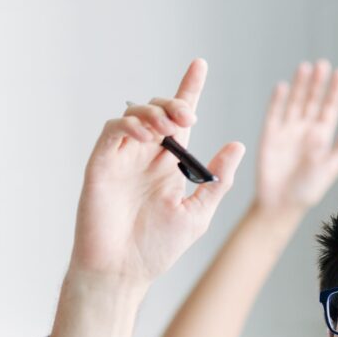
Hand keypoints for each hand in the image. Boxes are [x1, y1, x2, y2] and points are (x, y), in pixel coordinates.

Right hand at [66, 58, 245, 290]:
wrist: (122, 271)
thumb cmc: (156, 249)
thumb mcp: (198, 214)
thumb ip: (216, 180)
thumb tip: (236, 145)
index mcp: (170, 166)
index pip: (181, 120)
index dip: (189, 90)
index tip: (200, 65)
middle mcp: (146, 157)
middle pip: (159, 111)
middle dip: (174, 102)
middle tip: (188, 114)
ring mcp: (122, 159)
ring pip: (134, 114)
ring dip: (154, 112)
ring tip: (168, 126)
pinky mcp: (101, 164)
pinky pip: (112, 130)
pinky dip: (129, 125)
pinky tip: (146, 136)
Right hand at [253, 60, 337, 215]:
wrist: (281, 204)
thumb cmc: (309, 189)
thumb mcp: (332, 167)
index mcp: (322, 135)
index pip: (330, 108)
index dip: (336, 91)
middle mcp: (305, 129)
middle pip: (312, 100)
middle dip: (317, 83)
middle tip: (322, 64)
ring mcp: (287, 131)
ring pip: (294, 102)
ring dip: (299, 85)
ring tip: (305, 67)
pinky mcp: (269, 136)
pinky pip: (274, 114)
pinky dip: (277, 100)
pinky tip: (282, 86)